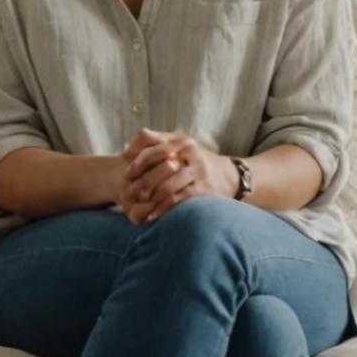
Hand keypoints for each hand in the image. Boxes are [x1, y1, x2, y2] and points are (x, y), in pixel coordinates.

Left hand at [118, 128, 236, 224]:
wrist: (230, 176)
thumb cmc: (197, 163)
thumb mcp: (181, 147)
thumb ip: (157, 144)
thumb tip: (126, 151)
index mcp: (180, 141)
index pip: (151, 141)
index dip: (136, 158)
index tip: (127, 173)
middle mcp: (189, 152)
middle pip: (158, 162)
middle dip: (141, 179)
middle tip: (129, 192)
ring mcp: (197, 171)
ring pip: (167, 184)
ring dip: (150, 196)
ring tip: (138, 204)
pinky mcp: (203, 190)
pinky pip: (177, 199)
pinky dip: (162, 208)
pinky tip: (152, 215)